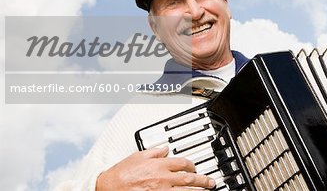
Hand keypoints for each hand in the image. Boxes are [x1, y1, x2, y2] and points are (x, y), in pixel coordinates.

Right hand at [96, 146, 215, 189]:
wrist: (109, 188)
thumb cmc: (121, 174)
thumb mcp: (137, 156)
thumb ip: (154, 151)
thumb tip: (165, 148)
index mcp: (159, 165)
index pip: (181, 163)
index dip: (191, 165)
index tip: (194, 167)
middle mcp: (162, 178)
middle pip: (188, 178)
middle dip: (202, 180)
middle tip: (210, 182)